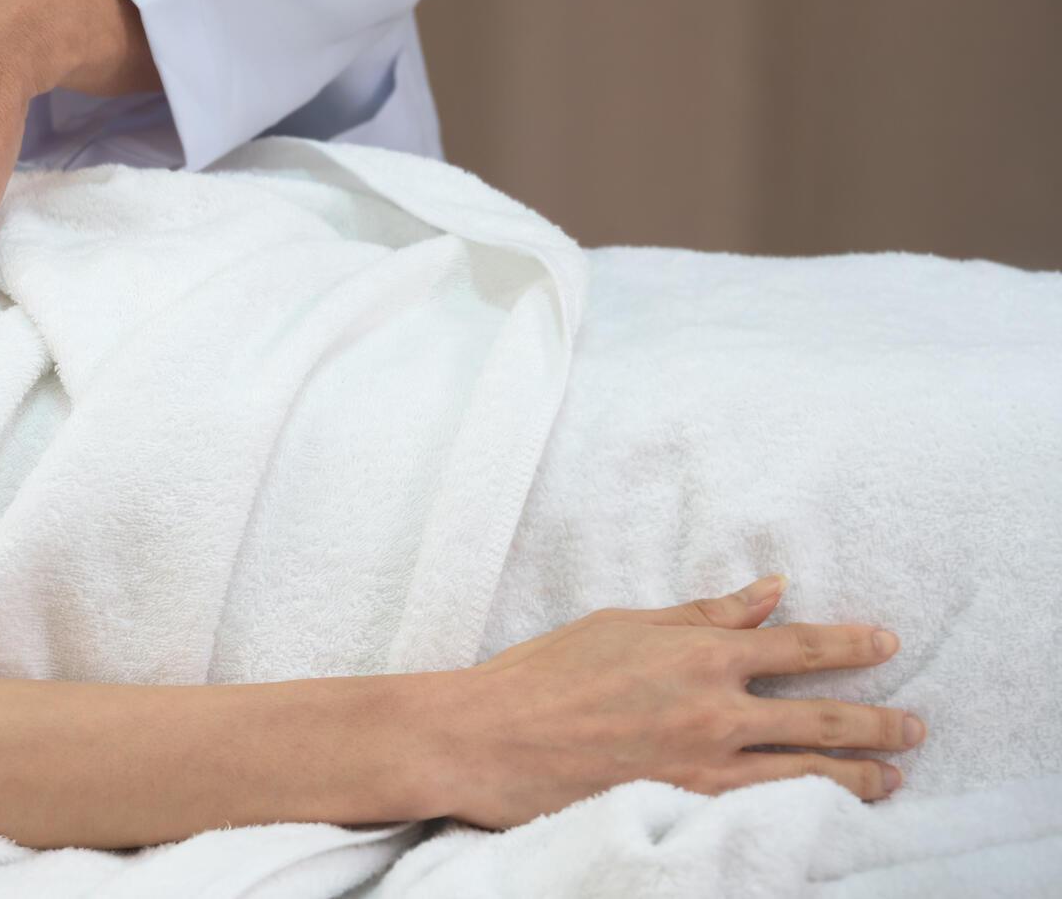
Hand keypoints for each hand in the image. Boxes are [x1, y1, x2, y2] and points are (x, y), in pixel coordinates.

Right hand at [432, 576, 923, 828]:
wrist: (488, 740)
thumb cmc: (544, 673)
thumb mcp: (625, 624)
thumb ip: (704, 614)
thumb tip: (772, 593)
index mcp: (698, 655)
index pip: (800, 648)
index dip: (852, 646)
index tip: (888, 644)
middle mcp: (713, 712)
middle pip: (823, 719)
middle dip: (879, 723)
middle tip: (916, 727)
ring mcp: (704, 768)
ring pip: (808, 774)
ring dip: (860, 776)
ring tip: (892, 778)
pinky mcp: (685, 808)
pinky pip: (768, 809)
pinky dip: (808, 809)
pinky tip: (828, 812)